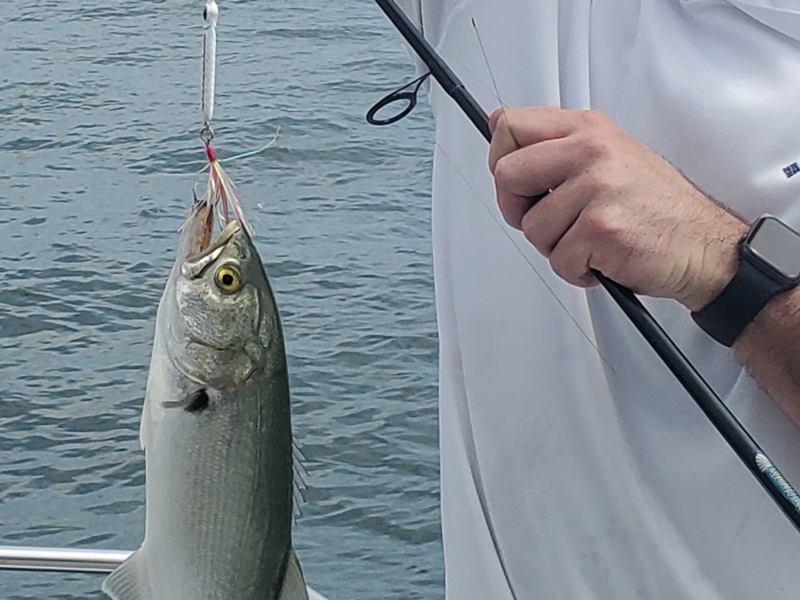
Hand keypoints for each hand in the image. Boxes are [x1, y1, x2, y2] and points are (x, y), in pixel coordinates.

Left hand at [488, 107, 747, 311]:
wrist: (704, 245)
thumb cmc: (653, 206)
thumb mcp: (608, 154)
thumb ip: (555, 143)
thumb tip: (497, 125)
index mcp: (587, 128)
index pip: (509, 126)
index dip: (500, 161)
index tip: (519, 184)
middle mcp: (591, 150)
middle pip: (506, 176)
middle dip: (517, 210)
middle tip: (550, 221)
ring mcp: (596, 188)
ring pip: (531, 228)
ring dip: (555, 247)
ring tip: (590, 240)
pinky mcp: (600, 228)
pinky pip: (558, 260)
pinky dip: (577, 270)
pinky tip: (604, 259)